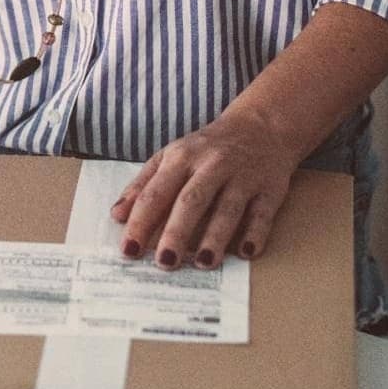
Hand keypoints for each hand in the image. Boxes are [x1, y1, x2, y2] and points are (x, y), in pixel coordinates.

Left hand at [108, 104, 302, 270]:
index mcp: (181, 158)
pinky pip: (262, 212)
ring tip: (203, 263)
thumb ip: (143, 185)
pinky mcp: (270, 188)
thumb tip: (117, 216)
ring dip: (216, 237)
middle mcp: (212, 165)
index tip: (129, 251)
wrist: (260, 126)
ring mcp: (242, 176)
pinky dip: (256, 233)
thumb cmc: (207, 148)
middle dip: (177, 232)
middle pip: (191, 201)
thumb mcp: (170, 157)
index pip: (156, 193)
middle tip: (164, 262)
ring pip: (227, 208)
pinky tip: (246, 252)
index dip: (141, 222)